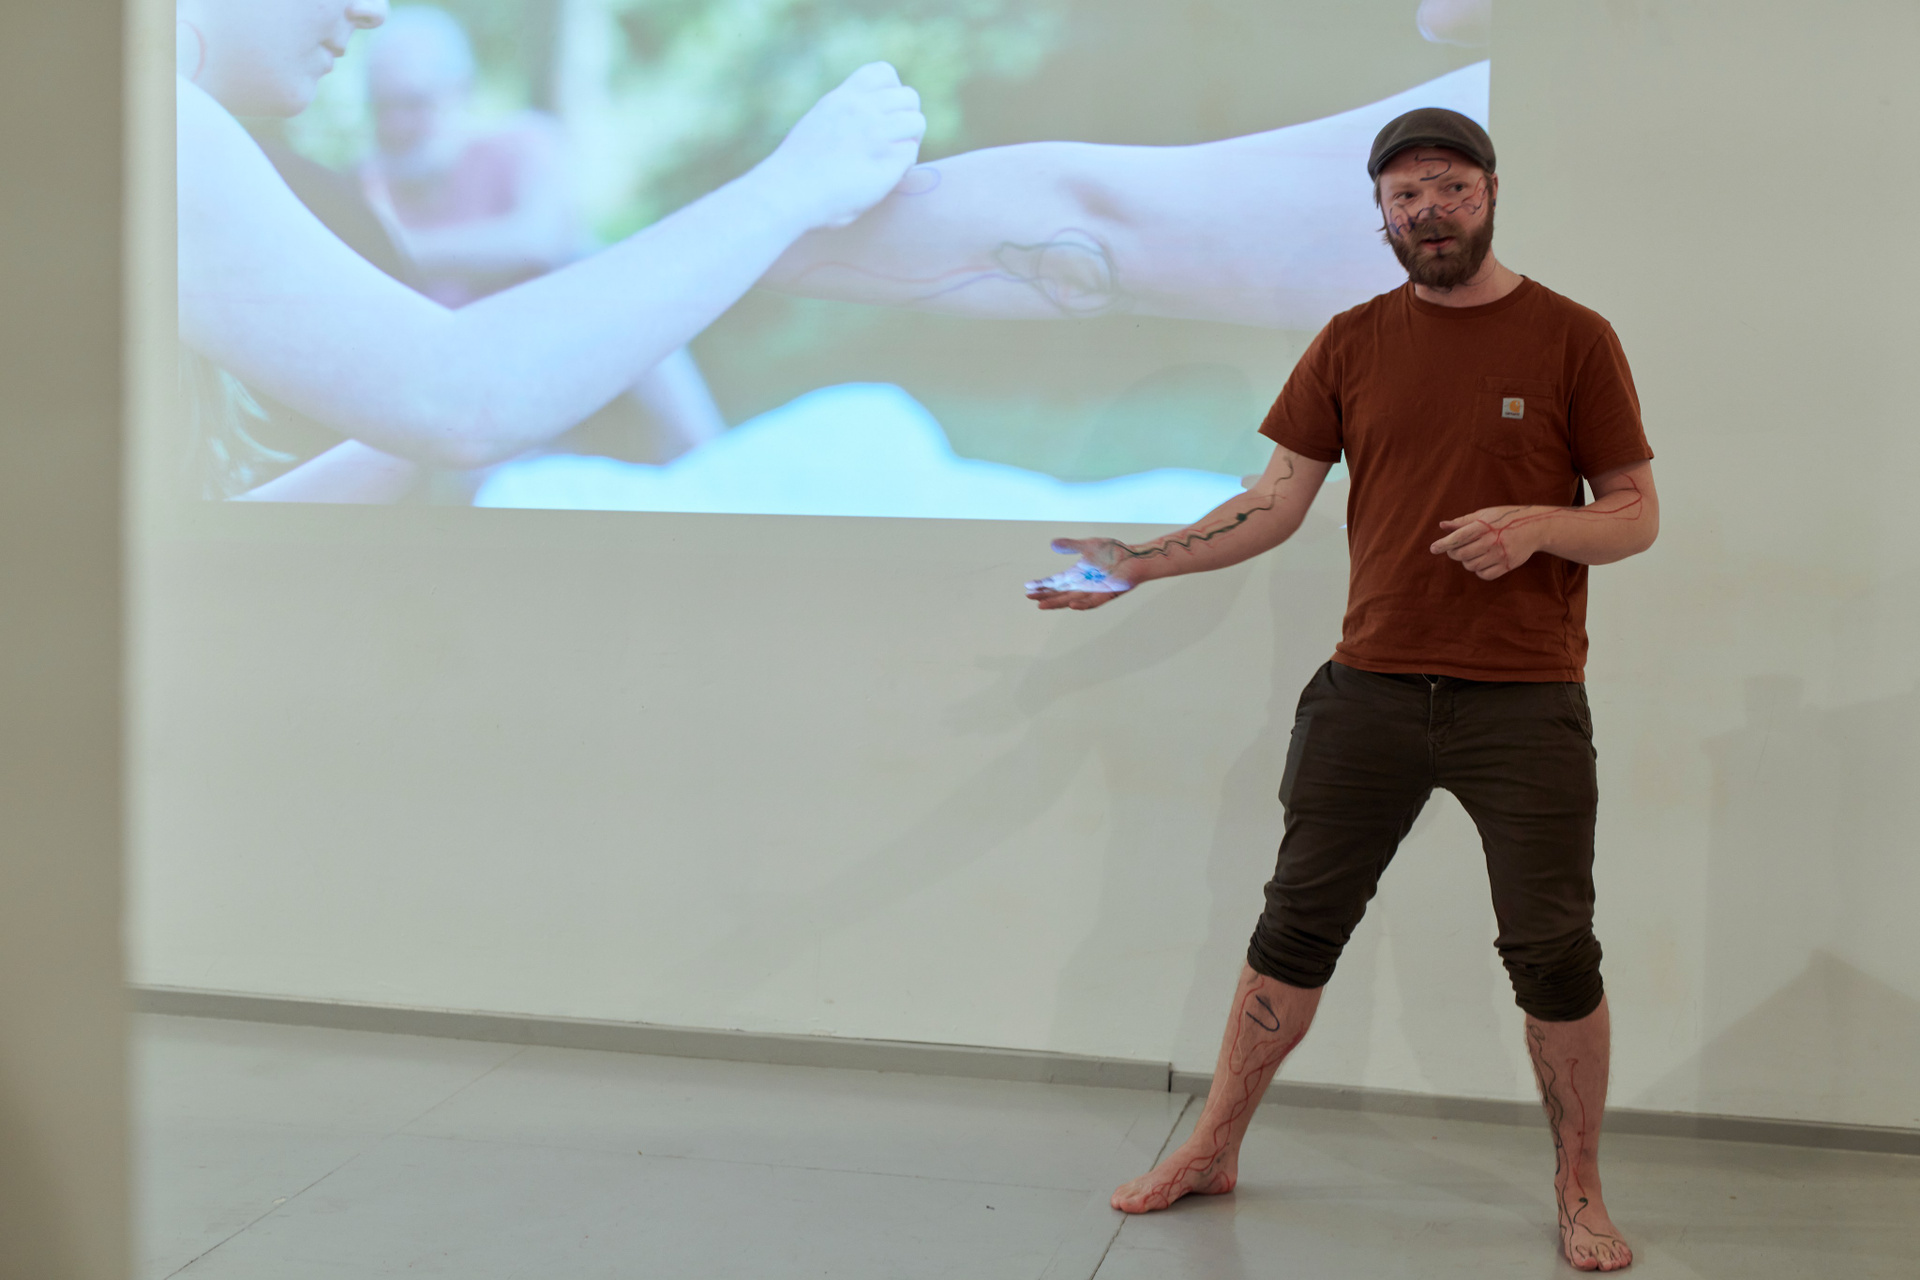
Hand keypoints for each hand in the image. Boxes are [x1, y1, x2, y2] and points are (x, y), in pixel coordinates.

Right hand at [762, 63, 926, 230]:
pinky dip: (904, 166)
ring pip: (917, 123)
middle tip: (891, 144)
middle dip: (905, 119)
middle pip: (909, 98)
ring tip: (891, 160)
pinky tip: (886, 178)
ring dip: (909, 142)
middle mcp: (861, 109)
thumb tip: (868, 123)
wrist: (788, 193)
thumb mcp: (819, 122)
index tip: (882, 115)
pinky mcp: (886, 161)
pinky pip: (911, 153)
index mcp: (842, 98)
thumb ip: (845, 116)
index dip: (892, 92)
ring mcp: (876, 134)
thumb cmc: (798, 169)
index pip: (884, 72)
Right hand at [1025, 537, 1144, 609]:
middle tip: (1030, 598)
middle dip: (1045, 596)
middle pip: (1059, 593)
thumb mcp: (1088, 545)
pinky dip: (1082, 605)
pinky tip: (1071, 605)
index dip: (1042, 585)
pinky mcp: (1106, 594)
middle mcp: (1082, 585)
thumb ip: (1071, 545)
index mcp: (1076, 574)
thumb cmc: (1113, 552)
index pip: (1055, 582)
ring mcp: (1093, 591)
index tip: (1027, 587)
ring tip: (1042, 605)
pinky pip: (1092, 603)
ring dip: (1057, 603)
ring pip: (1071, 600)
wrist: (1135, 558)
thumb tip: (1052, 544)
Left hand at [1430, 505, 1540, 579]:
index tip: (1433, 548)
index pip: (1459, 537)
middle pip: (1461, 554)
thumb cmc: (1505, 518)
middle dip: (1454, 553)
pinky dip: (1479, 571)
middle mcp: (1491, 540)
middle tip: (1455, 549)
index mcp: (1484, 526)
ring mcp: (1500, 554)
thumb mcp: (1485, 515)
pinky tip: (1482, 562)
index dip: (1444, 544)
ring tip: (1472, 553)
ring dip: (1466, 561)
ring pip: (1471, 566)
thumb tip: (1442, 525)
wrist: (1534, 527)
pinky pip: (1484, 575)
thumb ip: (1463, 521)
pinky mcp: (1507, 565)